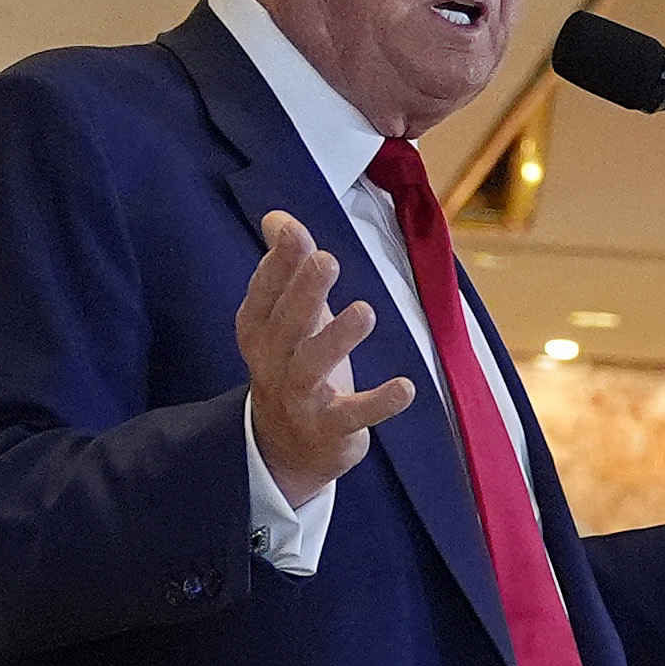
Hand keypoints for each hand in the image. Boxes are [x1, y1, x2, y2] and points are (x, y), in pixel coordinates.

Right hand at [238, 212, 413, 496]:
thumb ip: (285, 267)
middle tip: (327, 260)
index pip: (263, 293)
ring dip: (336, 339)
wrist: (286, 447)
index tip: (294, 233)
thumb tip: (277, 217)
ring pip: (311, 368)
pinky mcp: (331, 430)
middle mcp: (272, 363)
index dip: (277, 264)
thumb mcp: (288, 316)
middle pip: (285, 325)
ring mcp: (300, 399)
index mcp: (258, 331)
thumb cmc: (293, 365)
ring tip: (364, 311)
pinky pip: (354, 416)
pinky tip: (406, 387)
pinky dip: (379, 403)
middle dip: (304, 293)